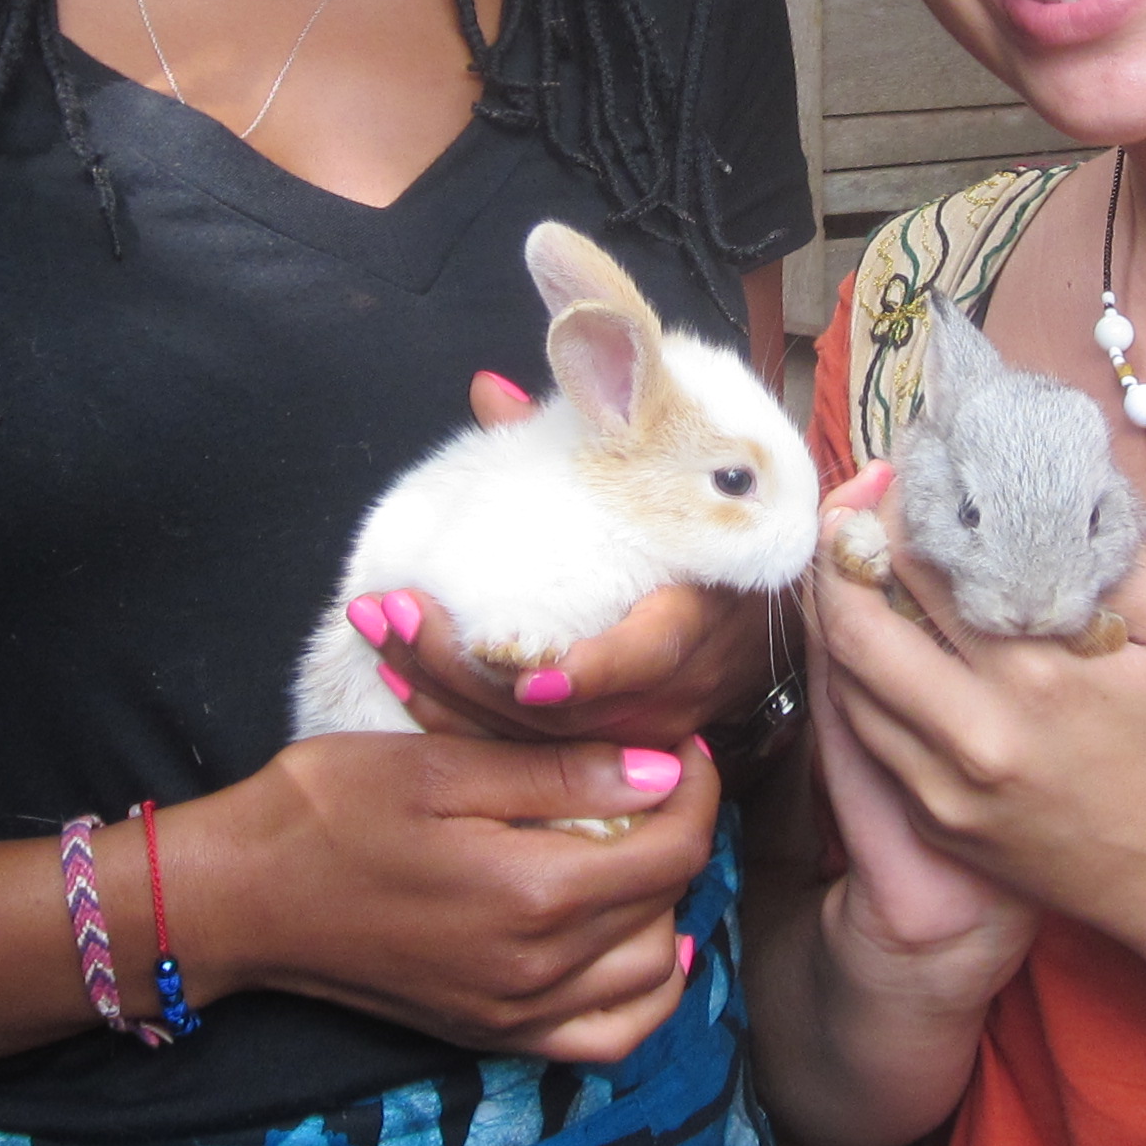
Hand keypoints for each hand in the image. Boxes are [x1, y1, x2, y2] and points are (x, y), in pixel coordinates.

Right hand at [184, 729, 719, 1064]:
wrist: (242, 897)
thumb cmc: (328, 811)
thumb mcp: (441, 766)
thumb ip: (560, 777)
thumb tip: (663, 774)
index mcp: (532, 894)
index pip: (673, 850)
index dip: (696, 790)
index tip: (682, 749)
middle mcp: (537, 970)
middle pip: (667, 906)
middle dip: (680, 838)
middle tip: (657, 784)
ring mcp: (515, 1014)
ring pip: (651, 976)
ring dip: (665, 910)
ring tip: (639, 854)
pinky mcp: (491, 1035)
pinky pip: (605, 1040)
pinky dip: (640, 998)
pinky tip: (634, 948)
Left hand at [357, 368, 780, 750]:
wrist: (763, 630)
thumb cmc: (706, 548)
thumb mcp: (666, 499)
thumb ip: (582, 450)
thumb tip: (489, 390)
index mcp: (696, 617)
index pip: (651, 657)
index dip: (593, 673)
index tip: (530, 675)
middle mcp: (669, 694)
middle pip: (563, 716)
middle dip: (468, 674)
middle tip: (398, 613)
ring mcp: (636, 735)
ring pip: (534, 744)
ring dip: (447, 695)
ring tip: (381, 637)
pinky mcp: (603, 754)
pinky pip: (526, 755)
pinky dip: (459, 722)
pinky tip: (399, 679)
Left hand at [809, 473, 1145, 939]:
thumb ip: (1121, 557)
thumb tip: (1052, 493)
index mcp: (1038, 675)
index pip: (927, 569)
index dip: (898, 512)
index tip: (900, 478)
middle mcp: (975, 733)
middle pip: (857, 625)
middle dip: (841, 554)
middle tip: (850, 512)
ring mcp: (943, 785)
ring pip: (844, 681)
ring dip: (836, 613)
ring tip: (849, 562)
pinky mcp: (930, 817)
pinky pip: (864, 732)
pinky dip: (854, 674)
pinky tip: (870, 634)